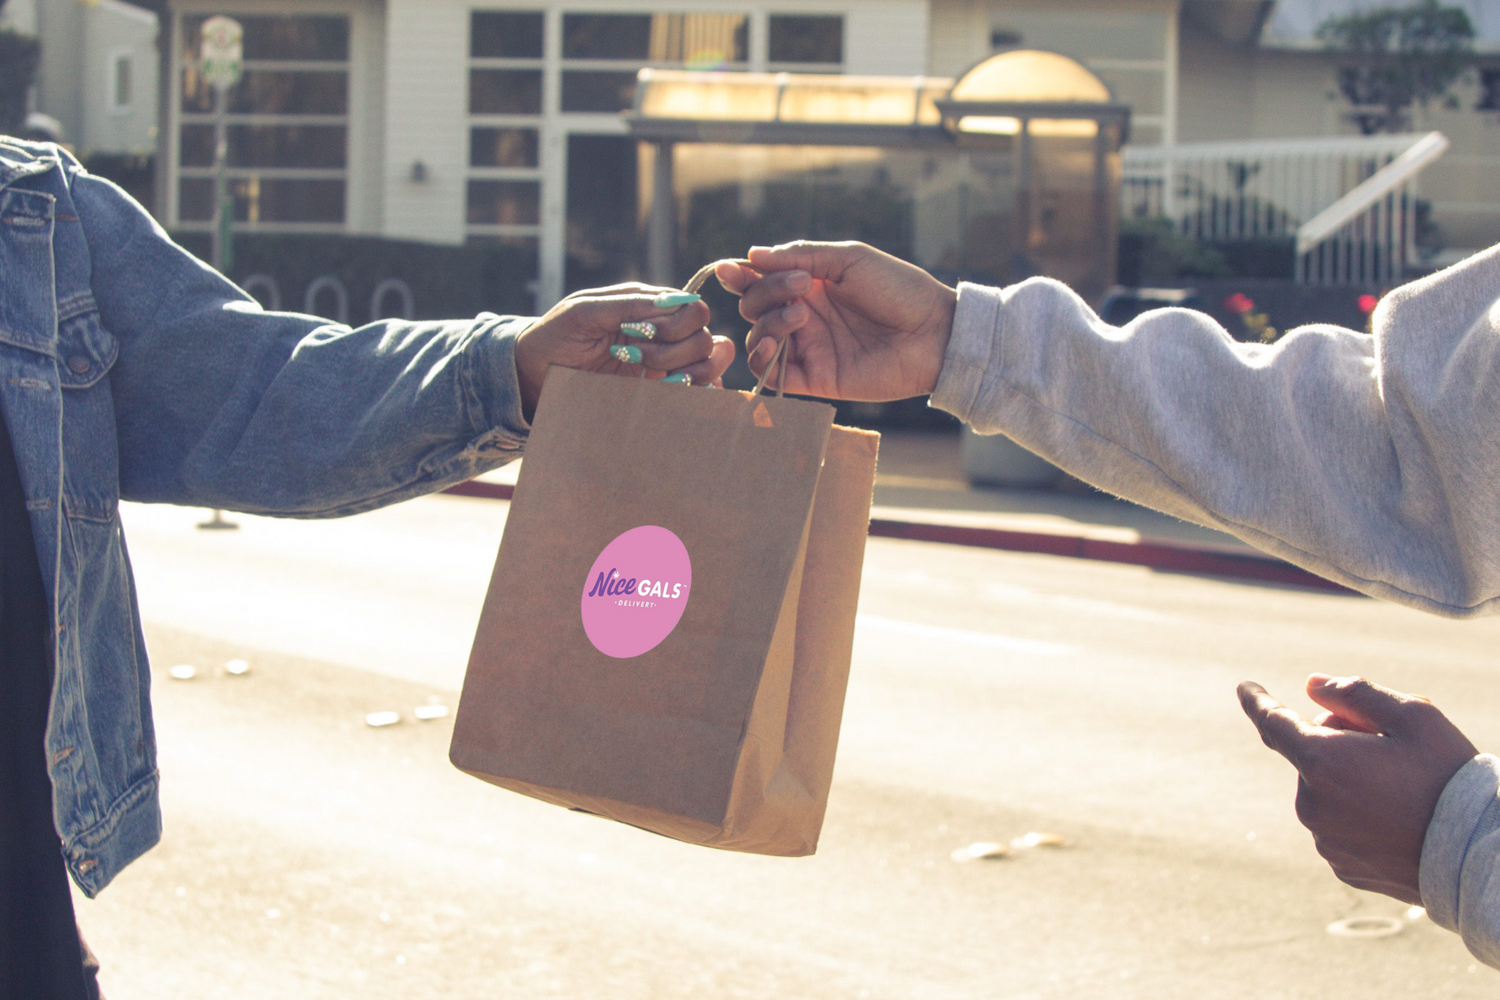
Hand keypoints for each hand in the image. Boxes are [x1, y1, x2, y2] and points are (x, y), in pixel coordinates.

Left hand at [513, 283, 734, 418]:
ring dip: (685, 371)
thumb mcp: (584, 311)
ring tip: (646, 376)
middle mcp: (663, 335)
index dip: (676, 322)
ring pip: (709, 364)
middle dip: (675, 348)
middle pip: (705, 337)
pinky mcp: (659, 394)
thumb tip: (676, 300)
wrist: (532, 378)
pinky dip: (697, 393)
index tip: (639, 333)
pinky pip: (698, 393)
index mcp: (648, 308)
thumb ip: (627, 303)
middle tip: (635, 357)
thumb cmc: (554, 335)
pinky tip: (668, 392)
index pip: (693, 308)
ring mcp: (664, 366)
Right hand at [714, 241, 955, 400]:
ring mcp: (809, 348)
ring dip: (767, 323)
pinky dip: (763, 360)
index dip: (740, 276)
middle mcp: (805, 316)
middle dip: (765, 294)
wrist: (933, 333)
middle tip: (802, 289)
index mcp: (811, 285)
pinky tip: (777, 345)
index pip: (761, 281)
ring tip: (800, 316)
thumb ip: (800, 256)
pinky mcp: (816, 379)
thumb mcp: (849, 259)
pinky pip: (772, 375)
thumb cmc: (898, 289)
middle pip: (754, 308)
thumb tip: (751, 256)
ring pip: (758, 340)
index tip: (729, 270)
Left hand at [1237, 674, 1477, 904]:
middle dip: (1341, 742)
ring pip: (1328, 792)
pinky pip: (1341, 826)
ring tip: (1407, 789)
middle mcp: (1311, 803)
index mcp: (1320, 762)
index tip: (1246, 689)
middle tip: (1393, 745)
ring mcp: (1324, 839)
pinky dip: (1360, 815)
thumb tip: (1311, 686)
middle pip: (1313, 756)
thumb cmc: (1449, 778)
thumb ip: (1355, 693)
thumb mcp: (1414, 716)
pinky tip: (1401, 819)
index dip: (1259, 702)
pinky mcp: (1342, 865)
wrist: (1479, 858)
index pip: (1273, 723)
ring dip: (1351, 780)